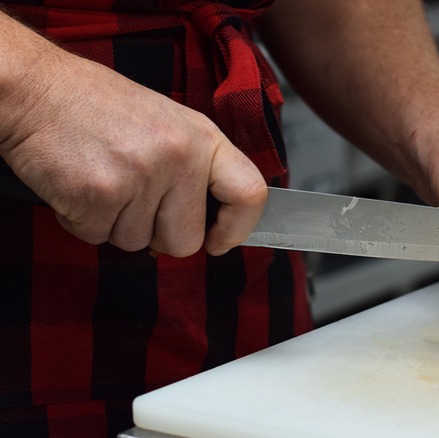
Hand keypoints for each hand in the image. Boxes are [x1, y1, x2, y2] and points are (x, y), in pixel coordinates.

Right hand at [0, 20, 265, 256]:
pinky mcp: (98, 194)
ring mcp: (140, 176)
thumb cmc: (101, 108)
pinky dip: (83, 221)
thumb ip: (195, 174)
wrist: (37, 89)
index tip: (220, 240)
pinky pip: (98, 238)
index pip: (250, 194)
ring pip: (138, 244)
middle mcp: (179, 157)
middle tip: (133, 197)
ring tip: (103, 178)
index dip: (238, 229)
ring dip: (115, 223)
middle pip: (187, 242)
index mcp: (203, 138)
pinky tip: (80, 184)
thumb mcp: (169, 125)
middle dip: (157, 234)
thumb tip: (208, 230)